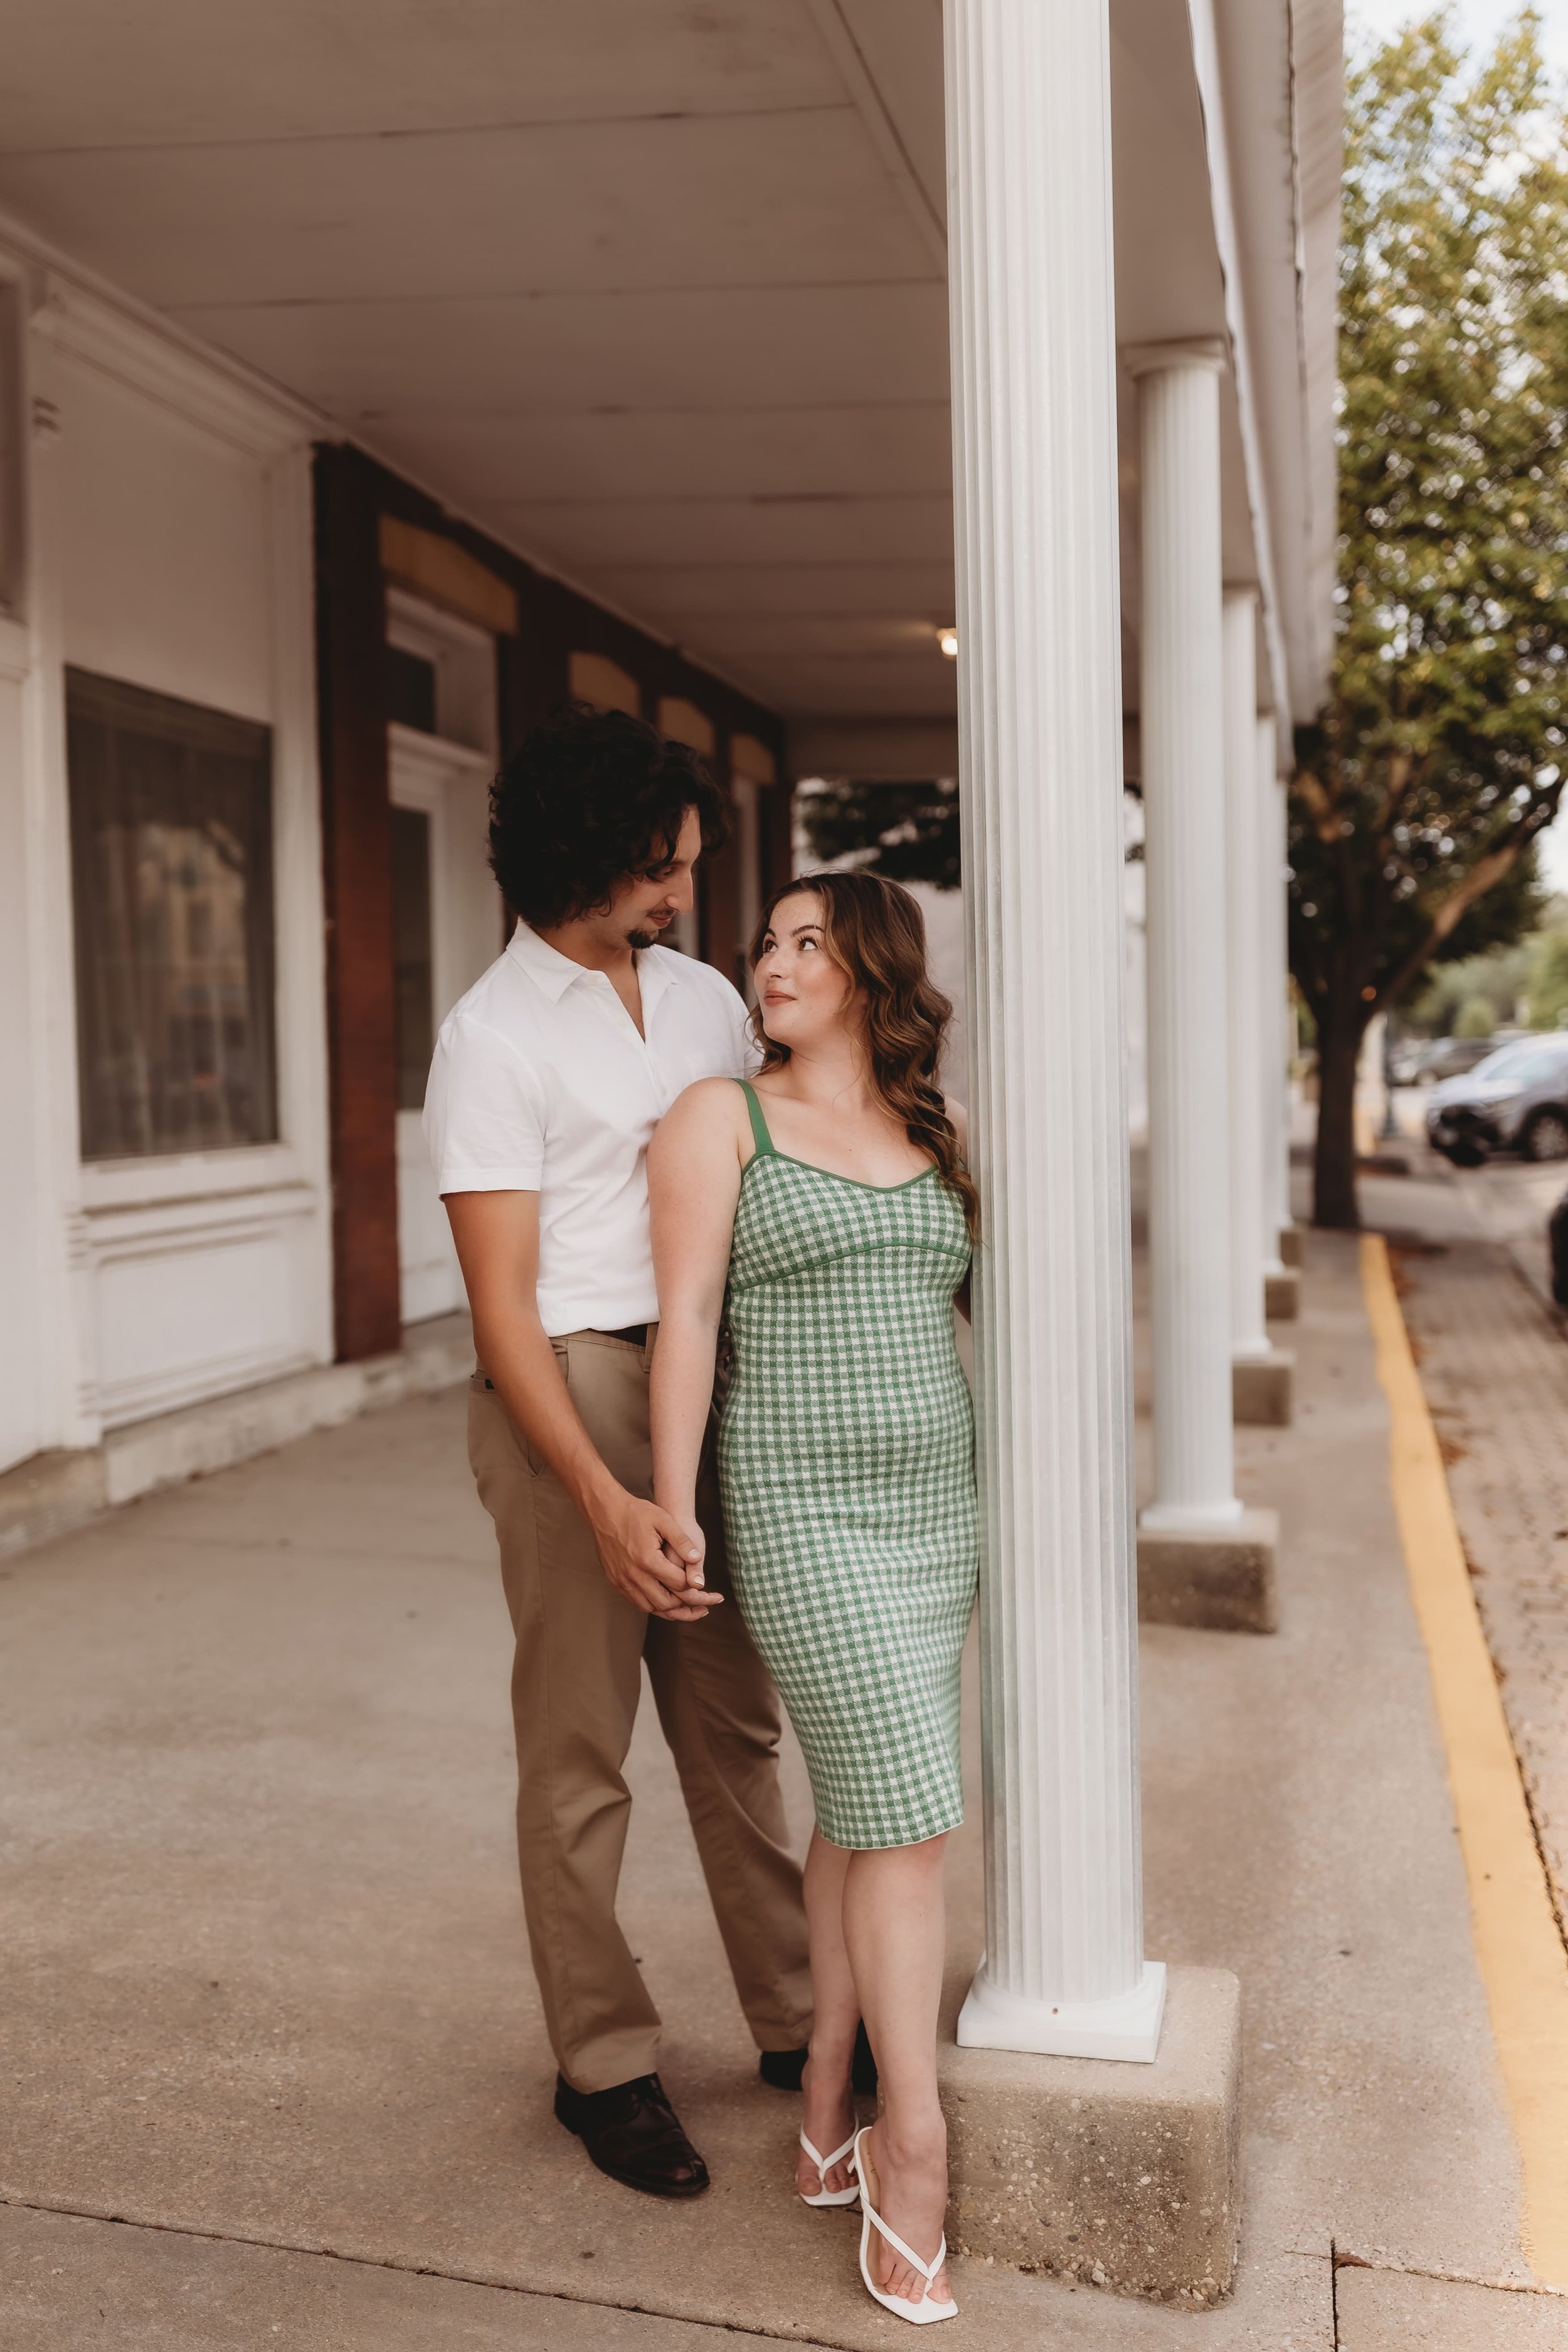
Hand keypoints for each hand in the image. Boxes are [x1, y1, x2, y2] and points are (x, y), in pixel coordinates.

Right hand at [590, 1489, 720, 1621]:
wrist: (604, 1511)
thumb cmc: (635, 1512)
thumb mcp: (663, 1520)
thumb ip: (682, 1541)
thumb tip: (697, 1559)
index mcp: (648, 1560)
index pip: (679, 1584)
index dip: (697, 1589)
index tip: (709, 1591)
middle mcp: (634, 1575)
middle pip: (666, 1603)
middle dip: (687, 1607)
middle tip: (703, 1607)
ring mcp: (622, 1581)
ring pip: (650, 1608)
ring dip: (670, 1610)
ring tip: (687, 1608)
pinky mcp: (615, 1581)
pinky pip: (637, 1602)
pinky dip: (653, 1604)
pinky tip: (665, 1599)